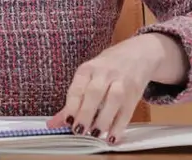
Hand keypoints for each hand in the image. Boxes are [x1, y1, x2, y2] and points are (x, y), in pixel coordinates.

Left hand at [47, 33, 184, 143]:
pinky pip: (127, 111)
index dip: (72, 105)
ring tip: (94, 134)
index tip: (68, 122)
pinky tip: (111, 137)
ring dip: (103, 120)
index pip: (78, 86)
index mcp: (88, 68)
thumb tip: (53, 124)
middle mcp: (105, 73)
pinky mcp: (135, 93)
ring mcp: (122, 82)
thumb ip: (73, 101)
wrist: (138, 55)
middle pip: (94, 92)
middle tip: (79, 131)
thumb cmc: (107, 68)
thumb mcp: (88, 77)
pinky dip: (119, 126)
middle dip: (86, 113)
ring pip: (113, 100)